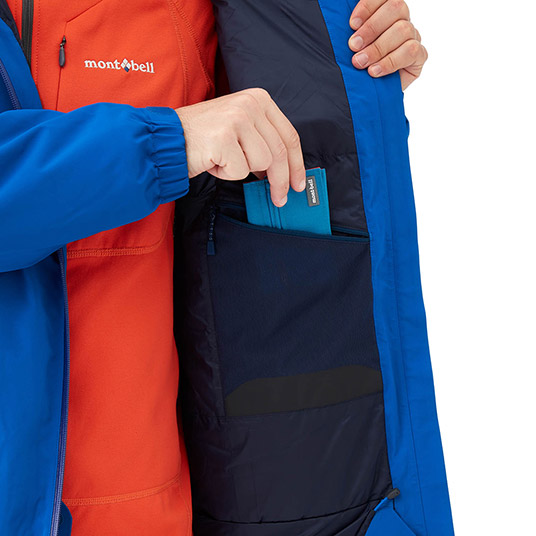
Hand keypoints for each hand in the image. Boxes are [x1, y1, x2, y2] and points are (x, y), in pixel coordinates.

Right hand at [176, 88, 305, 206]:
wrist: (168, 138)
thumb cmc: (204, 137)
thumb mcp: (240, 128)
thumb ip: (264, 140)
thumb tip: (287, 171)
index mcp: (258, 98)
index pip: (289, 135)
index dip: (297, 164)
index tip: (299, 183)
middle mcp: (249, 104)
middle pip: (279, 152)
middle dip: (281, 181)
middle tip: (280, 199)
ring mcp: (236, 119)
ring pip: (261, 163)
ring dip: (241, 170)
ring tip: (223, 159)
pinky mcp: (223, 138)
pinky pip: (240, 171)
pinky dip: (226, 174)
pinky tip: (213, 161)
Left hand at [348, 0, 427, 89]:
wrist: (368, 94)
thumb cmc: (358, 65)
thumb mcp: (352, 47)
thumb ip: (352, 31)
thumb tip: (346, 23)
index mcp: (385, 10)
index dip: (367, 6)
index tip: (351, 24)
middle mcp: (401, 19)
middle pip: (395, 9)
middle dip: (371, 28)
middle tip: (353, 46)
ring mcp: (412, 36)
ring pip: (403, 30)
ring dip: (378, 48)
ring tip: (360, 62)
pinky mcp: (419, 55)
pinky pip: (411, 51)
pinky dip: (390, 62)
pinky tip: (374, 71)